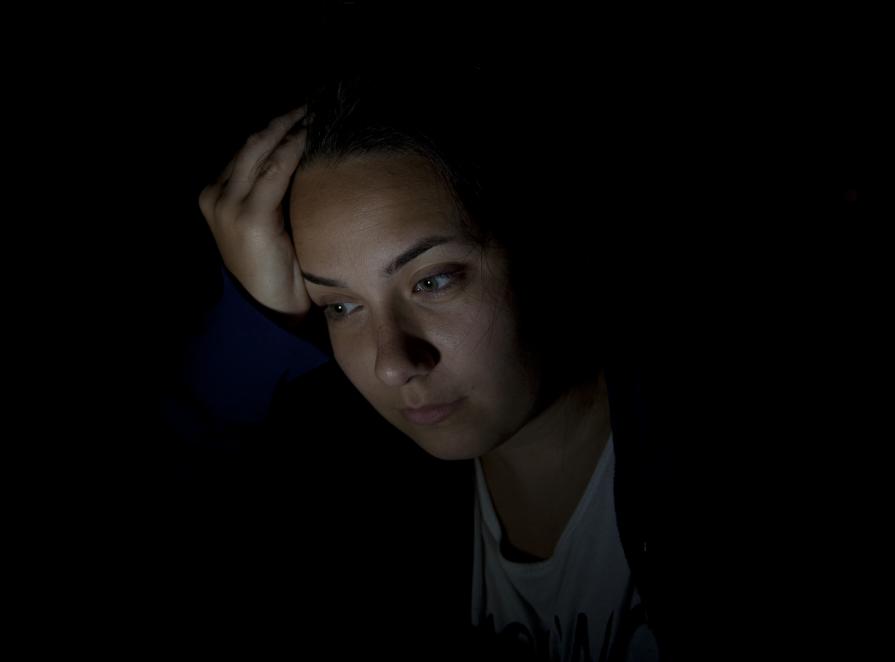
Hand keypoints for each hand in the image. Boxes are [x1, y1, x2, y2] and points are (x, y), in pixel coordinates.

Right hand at [198, 106, 310, 318]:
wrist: (268, 312)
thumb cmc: (277, 269)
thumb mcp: (269, 225)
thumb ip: (273, 193)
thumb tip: (305, 159)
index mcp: (217, 195)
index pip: (249, 148)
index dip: (278, 125)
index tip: (307, 108)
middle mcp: (216, 195)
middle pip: (254, 140)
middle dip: (287, 116)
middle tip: (320, 98)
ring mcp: (229, 205)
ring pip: (263, 148)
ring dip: (293, 124)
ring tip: (320, 108)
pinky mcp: (250, 217)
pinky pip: (276, 169)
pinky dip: (296, 146)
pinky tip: (314, 133)